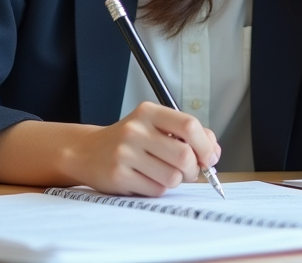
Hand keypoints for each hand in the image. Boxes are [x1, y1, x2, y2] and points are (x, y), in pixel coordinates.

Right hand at [73, 102, 220, 195]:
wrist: (88, 152)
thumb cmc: (130, 141)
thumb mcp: (155, 126)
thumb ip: (187, 135)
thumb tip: (214, 152)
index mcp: (149, 112)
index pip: (189, 125)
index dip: (206, 145)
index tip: (209, 157)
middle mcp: (136, 129)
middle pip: (184, 156)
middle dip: (193, 169)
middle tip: (189, 171)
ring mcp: (125, 153)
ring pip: (172, 177)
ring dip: (176, 181)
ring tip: (164, 174)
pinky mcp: (118, 175)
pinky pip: (156, 190)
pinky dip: (158, 189)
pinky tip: (147, 179)